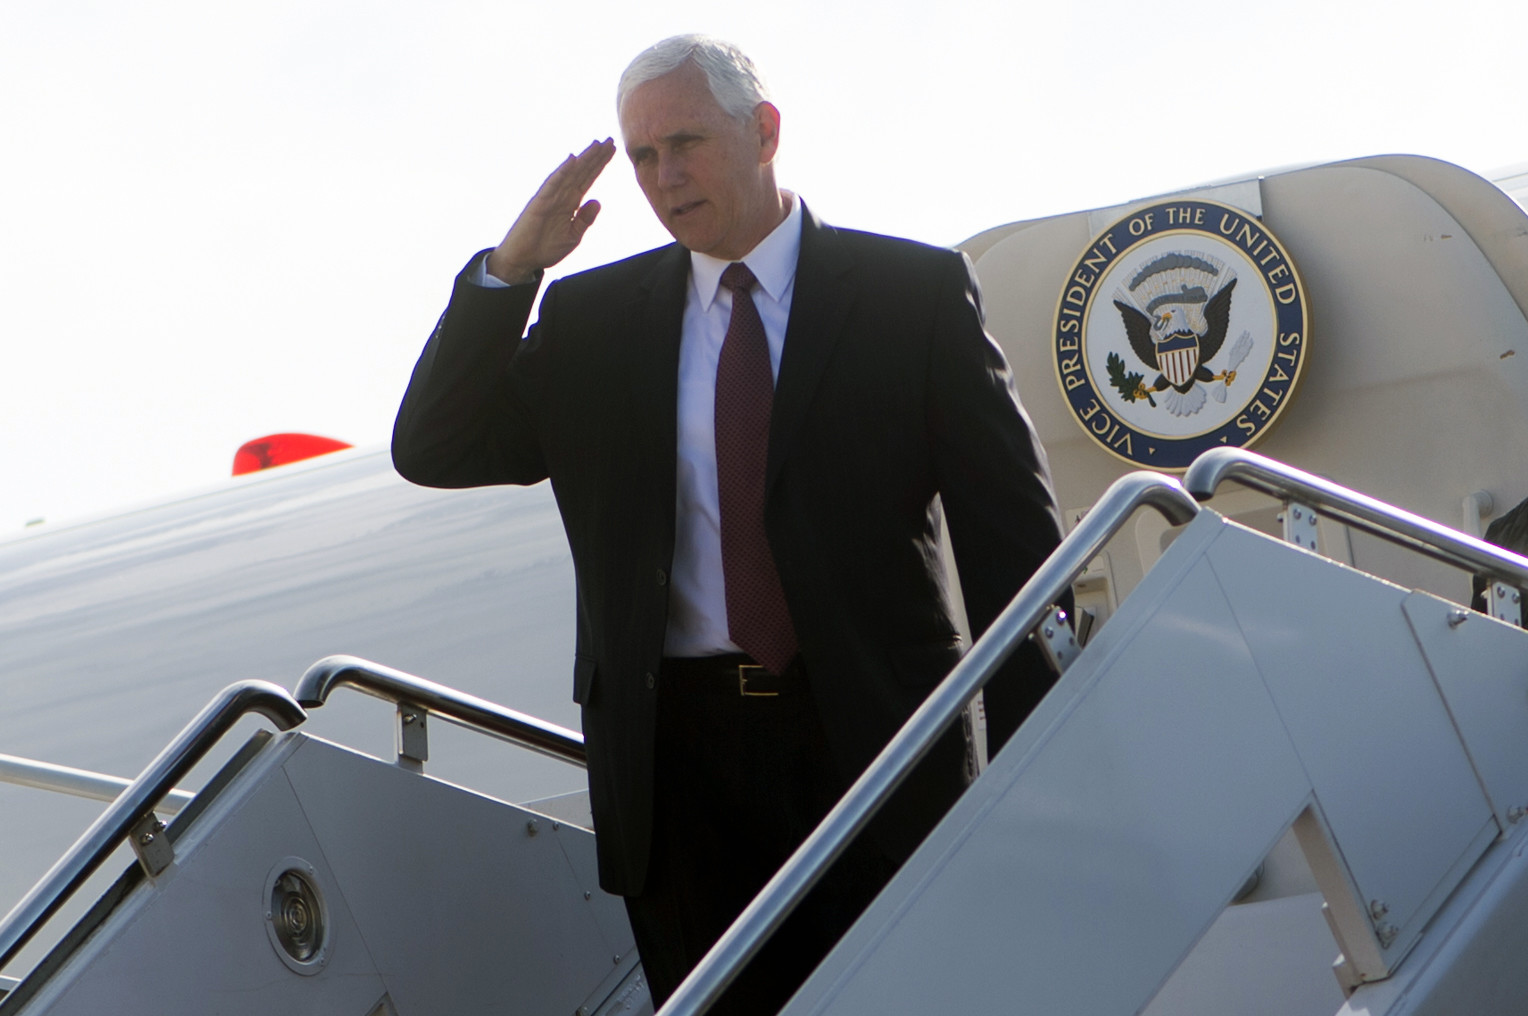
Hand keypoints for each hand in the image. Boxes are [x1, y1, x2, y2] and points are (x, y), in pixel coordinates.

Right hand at [486, 138, 616, 283]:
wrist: (524, 260)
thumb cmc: (546, 248)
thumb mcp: (573, 236)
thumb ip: (585, 220)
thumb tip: (598, 201)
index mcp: (570, 204)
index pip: (587, 179)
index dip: (599, 165)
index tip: (611, 150)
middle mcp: (561, 196)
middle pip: (581, 172)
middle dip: (595, 157)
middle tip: (609, 140)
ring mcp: (550, 198)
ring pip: (570, 174)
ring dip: (583, 159)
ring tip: (596, 145)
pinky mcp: (539, 203)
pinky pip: (552, 185)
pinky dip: (562, 172)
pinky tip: (573, 160)